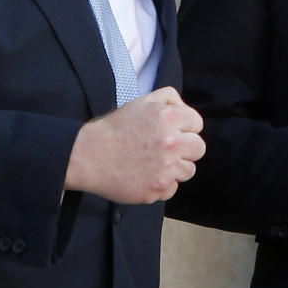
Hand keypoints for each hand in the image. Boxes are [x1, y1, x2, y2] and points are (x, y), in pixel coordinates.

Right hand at [64, 86, 205, 203]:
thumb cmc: (116, 128)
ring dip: (175, 168)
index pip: (197, 124)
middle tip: (165, 149)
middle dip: (185, 148)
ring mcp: (165, 168)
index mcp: (169, 117)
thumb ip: (169, 98)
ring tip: (153, 162)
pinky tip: (145, 176)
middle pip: (198, 149)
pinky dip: (161, 185)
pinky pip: (172, 188)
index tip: (172, 132)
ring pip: (188, 170)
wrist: (89, 156)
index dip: (185, 127)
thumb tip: (186, 109)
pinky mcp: (157, 188)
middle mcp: (171, 142)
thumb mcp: (142, 102)